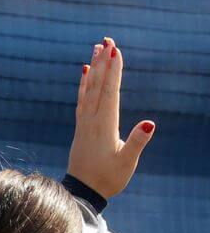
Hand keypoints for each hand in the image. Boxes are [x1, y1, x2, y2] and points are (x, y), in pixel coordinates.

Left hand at [67, 36, 153, 199]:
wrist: (82, 192)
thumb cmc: (108, 178)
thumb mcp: (127, 163)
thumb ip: (138, 142)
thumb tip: (151, 123)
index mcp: (104, 126)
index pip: (110, 93)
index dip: (113, 72)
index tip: (116, 51)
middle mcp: (91, 121)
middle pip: (97, 86)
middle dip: (103, 62)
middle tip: (107, 40)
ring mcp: (84, 124)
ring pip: (88, 90)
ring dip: (93, 68)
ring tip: (96, 48)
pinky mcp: (81, 128)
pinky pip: (81, 100)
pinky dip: (84, 84)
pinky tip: (85, 72)